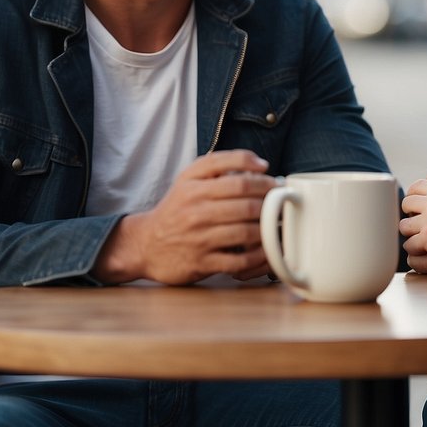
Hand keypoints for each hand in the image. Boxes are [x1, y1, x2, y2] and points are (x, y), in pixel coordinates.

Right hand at [93, 149, 277, 284]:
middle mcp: (194, 210)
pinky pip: (239, 261)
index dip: (263, 181)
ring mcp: (198, 238)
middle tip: (280, 205)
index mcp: (193, 186)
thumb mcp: (189, 178)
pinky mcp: (201, 263)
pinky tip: (264, 250)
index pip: (238, 178)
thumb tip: (260, 164)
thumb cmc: (176, 208)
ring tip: (275, 225)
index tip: (274, 183)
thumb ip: (220, 163)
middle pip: (246, 205)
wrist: (145, 244)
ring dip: (267, 230)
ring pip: (246, 232)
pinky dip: (257, 257)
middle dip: (270, 205)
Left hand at [399, 166, 426, 274]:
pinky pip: (410, 243)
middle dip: (409, 208)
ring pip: (404, 223)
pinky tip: (421, 250)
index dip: (419, 191)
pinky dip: (414, 249)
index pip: (424, 181)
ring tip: (416, 236)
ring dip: (409, 231)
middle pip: (409, 198)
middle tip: (413, 217)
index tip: (421, 199)